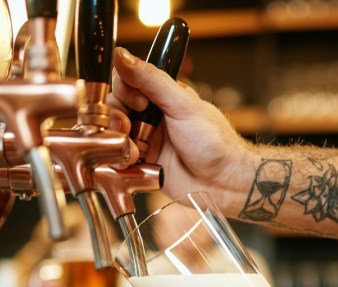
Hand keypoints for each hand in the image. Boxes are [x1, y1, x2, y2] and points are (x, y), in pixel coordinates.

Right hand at [110, 47, 256, 206]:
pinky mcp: (142, 165)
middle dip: (116, 118)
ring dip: (118, 141)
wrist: (224, 182)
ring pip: (113, 134)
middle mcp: (150, 117)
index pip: (126, 83)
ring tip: (134, 151)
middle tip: (129, 128)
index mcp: (160, 97)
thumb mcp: (181, 104)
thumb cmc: (213, 141)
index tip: (139, 103)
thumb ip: (151, 79)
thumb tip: (122, 54)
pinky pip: (117, 159)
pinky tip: (133, 162)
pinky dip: (119, 160)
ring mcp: (145, 141)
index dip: (124, 92)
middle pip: (114, 109)